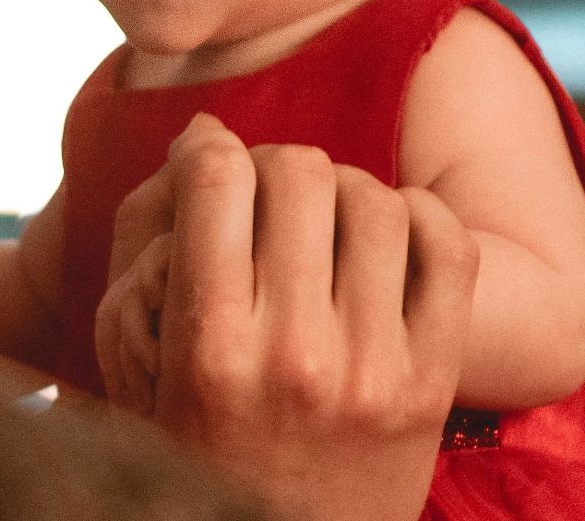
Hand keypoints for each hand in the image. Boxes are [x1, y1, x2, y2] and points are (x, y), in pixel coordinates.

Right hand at [102, 113, 479, 520]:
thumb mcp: (139, 369)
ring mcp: (373, 366)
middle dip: (275, 165)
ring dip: (345, 188)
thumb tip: (202, 135)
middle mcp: (293, 353)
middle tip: (269, 190)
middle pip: (297, 174)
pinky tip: (389, 234)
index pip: (215, 179)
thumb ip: (150, 249)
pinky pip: (446, 246)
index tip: (210, 159)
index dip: (208, 148)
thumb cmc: (198, 450)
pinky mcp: (433, 379)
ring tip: (327, 216)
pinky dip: (418, 216)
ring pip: (373, 199)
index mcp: (208, 347)